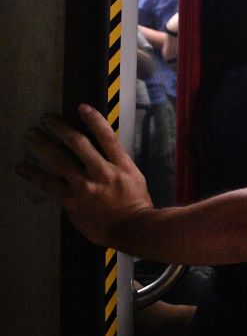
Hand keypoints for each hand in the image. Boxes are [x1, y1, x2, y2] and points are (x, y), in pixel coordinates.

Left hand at [16, 105, 153, 248]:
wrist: (132, 228)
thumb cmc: (136, 204)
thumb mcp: (134, 177)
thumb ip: (117, 163)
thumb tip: (103, 151)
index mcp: (121, 164)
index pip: (106, 135)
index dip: (93, 119)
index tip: (81, 107)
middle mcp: (102, 171)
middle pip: (77, 142)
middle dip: (59, 127)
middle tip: (47, 119)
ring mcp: (85, 185)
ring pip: (59, 159)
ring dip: (42, 144)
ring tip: (31, 134)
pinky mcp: (71, 200)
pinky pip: (48, 184)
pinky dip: (33, 174)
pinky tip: (22, 167)